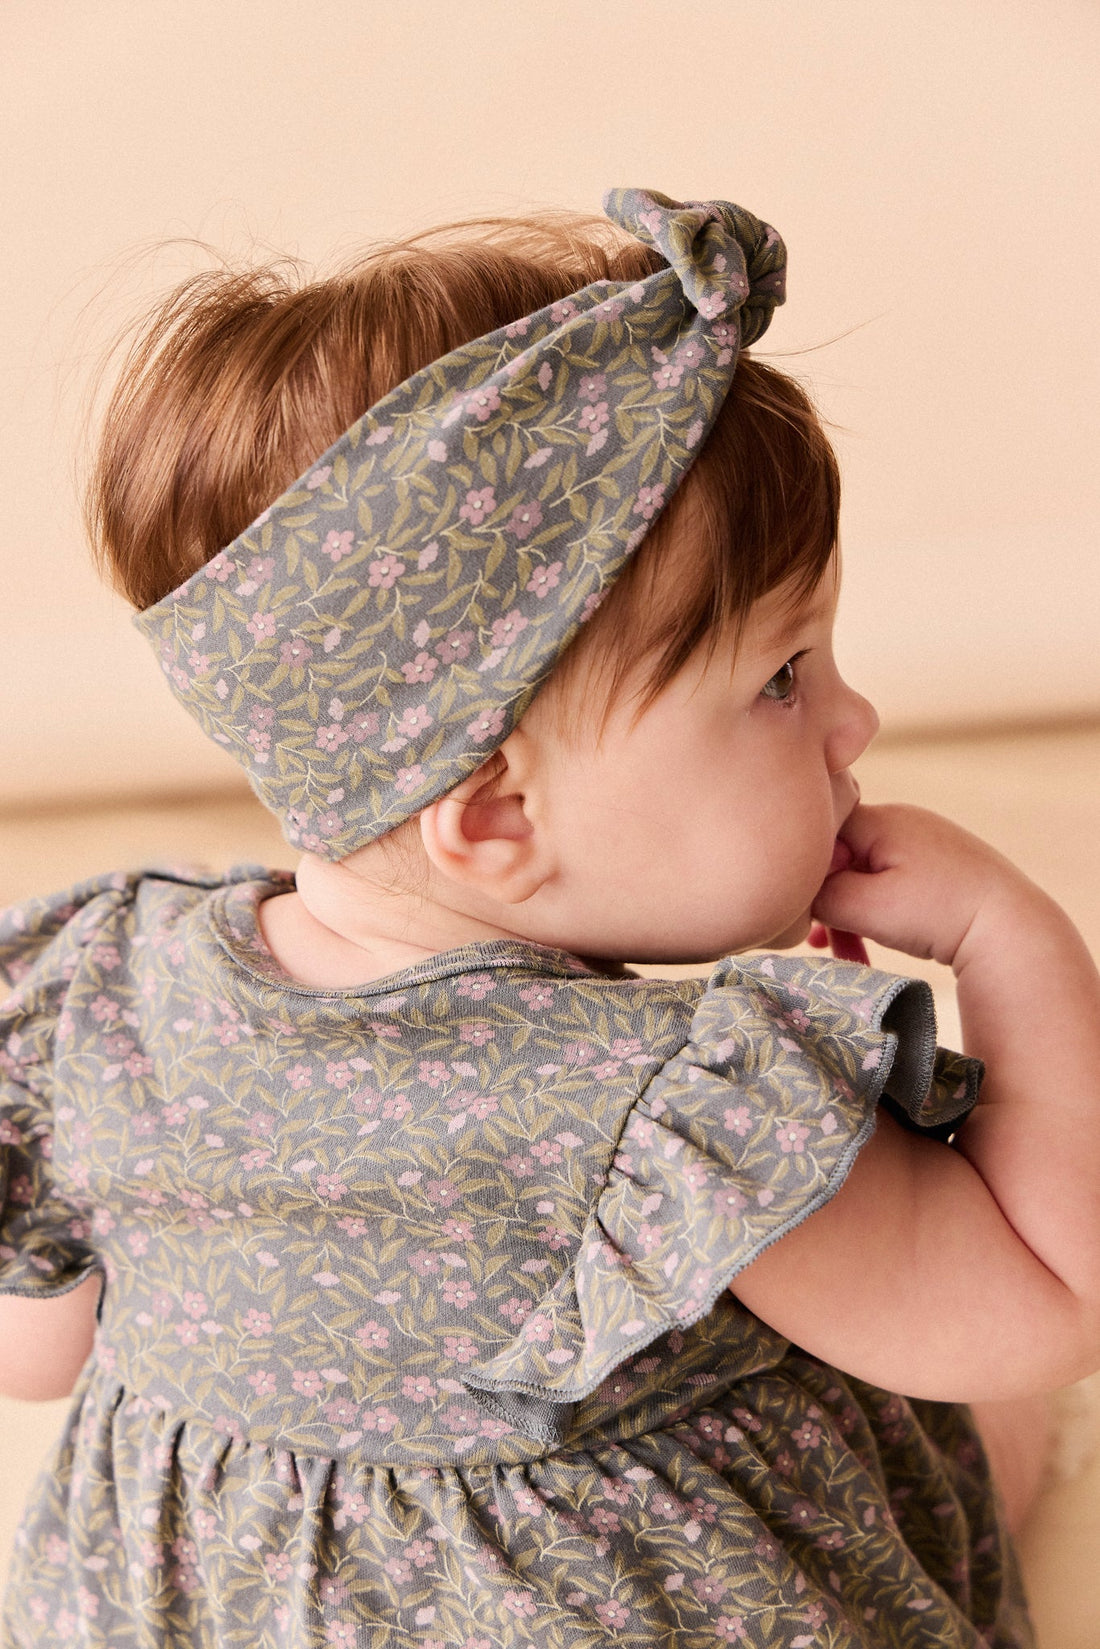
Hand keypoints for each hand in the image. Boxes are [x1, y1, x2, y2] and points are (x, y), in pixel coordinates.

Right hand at [810, 803, 1027, 969]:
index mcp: (883, 818)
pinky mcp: (939, 867)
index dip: (806, 868)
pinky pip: (890, 883)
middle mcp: (904, 821)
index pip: (820, 829)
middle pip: (841, 853)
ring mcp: (924, 842)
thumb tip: (798, 893)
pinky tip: (867, 944)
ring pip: (865, 873)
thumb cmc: (939, 914)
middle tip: (820, 941)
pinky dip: (875, 911)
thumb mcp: (866, 906)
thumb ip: (821, 895)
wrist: (1012, 930)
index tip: (806, 908)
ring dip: (849, 912)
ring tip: (845, 950)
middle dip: (827, 898)